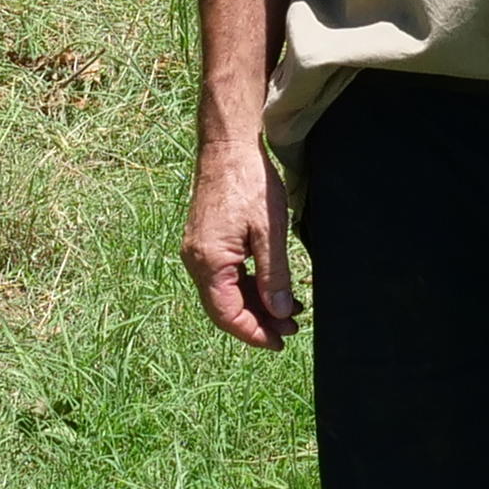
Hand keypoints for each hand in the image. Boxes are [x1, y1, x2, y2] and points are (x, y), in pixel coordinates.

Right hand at [184, 140, 303, 346]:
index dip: (254, 333)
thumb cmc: (249, 182)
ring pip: (225, 294)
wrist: (228, 146)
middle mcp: (197, 261)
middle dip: (258, 322)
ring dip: (255, 305)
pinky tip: (271, 287)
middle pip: (224, 308)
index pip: (227, 315)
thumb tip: (279, 312)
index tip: (280, 341)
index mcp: (209, 262)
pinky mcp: (205, 242)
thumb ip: (274, 276)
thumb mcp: (270, 232)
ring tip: (289, 309)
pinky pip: (224, 276)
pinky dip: (248, 286)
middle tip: (292, 327)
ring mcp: (198, 251)